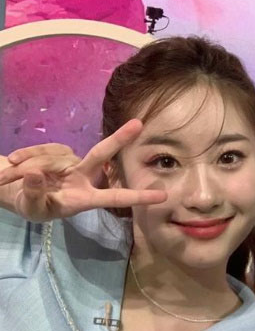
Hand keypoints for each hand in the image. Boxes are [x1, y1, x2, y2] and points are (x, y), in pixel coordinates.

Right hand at [0, 119, 166, 221]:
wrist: (16, 191)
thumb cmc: (33, 205)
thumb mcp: (31, 207)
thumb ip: (33, 194)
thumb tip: (35, 174)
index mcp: (84, 198)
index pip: (115, 197)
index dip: (138, 196)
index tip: (163, 195)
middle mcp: (83, 177)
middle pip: (101, 154)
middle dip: (119, 139)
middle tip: (138, 124)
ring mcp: (71, 162)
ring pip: (54, 157)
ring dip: (30, 166)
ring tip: (11, 178)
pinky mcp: (58, 151)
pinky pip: (42, 150)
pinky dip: (26, 156)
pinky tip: (16, 165)